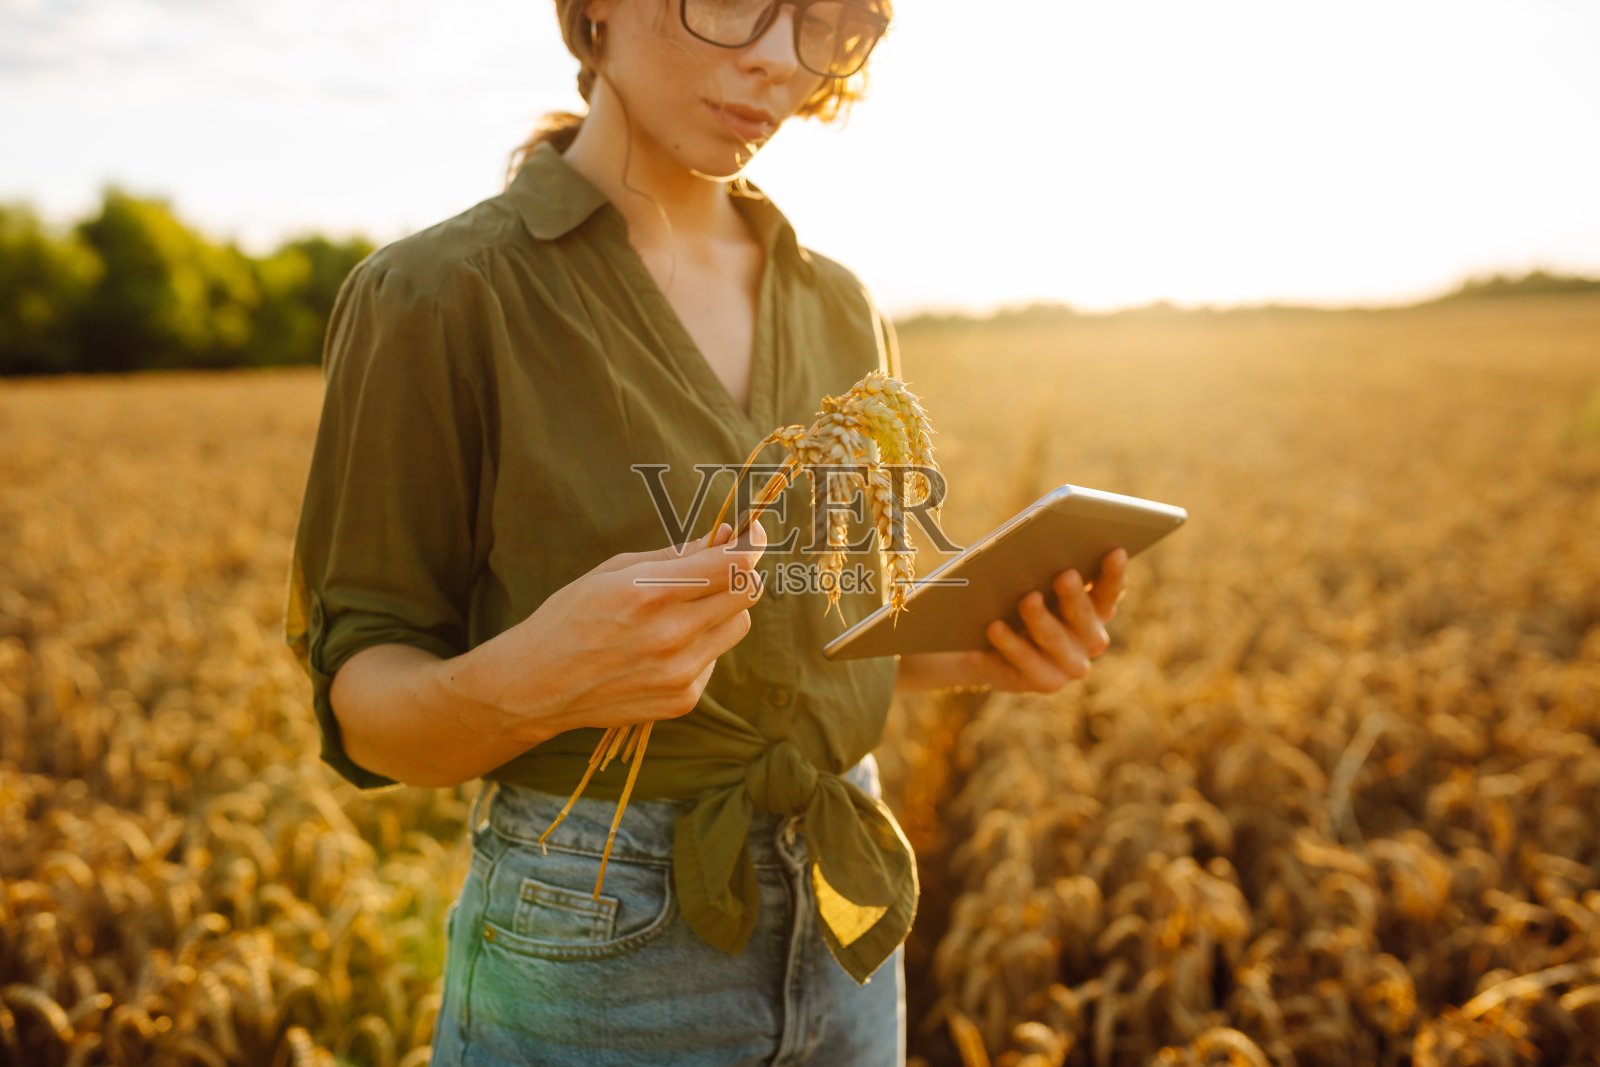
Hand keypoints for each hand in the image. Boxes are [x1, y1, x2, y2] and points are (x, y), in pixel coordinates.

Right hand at [456, 518, 768, 742]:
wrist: (538, 684)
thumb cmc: (572, 616)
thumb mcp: (615, 571)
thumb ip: (676, 555)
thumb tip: (723, 536)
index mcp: (653, 593)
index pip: (735, 564)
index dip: (752, 544)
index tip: (752, 534)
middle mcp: (672, 634)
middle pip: (746, 593)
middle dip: (739, 574)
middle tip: (718, 569)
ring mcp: (680, 671)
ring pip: (737, 626)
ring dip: (722, 610)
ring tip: (682, 611)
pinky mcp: (683, 699)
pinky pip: (714, 659)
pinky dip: (701, 646)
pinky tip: (663, 648)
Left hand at [978, 547, 1127, 690]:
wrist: (989, 648)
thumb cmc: (1018, 602)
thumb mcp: (1034, 584)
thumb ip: (1045, 570)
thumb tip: (1044, 547)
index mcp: (1097, 609)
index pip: (1110, 590)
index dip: (1114, 573)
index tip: (1115, 551)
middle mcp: (1090, 639)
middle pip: (1085, 615)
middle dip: (1075, 596)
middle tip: (1065, 575)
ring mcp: (1070, 664)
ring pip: (1055, 639)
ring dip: (1041, 619)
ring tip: (1028, 599)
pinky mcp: (1045, 681)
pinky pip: (1026, 661)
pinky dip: (1010, 643)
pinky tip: (994, 626)